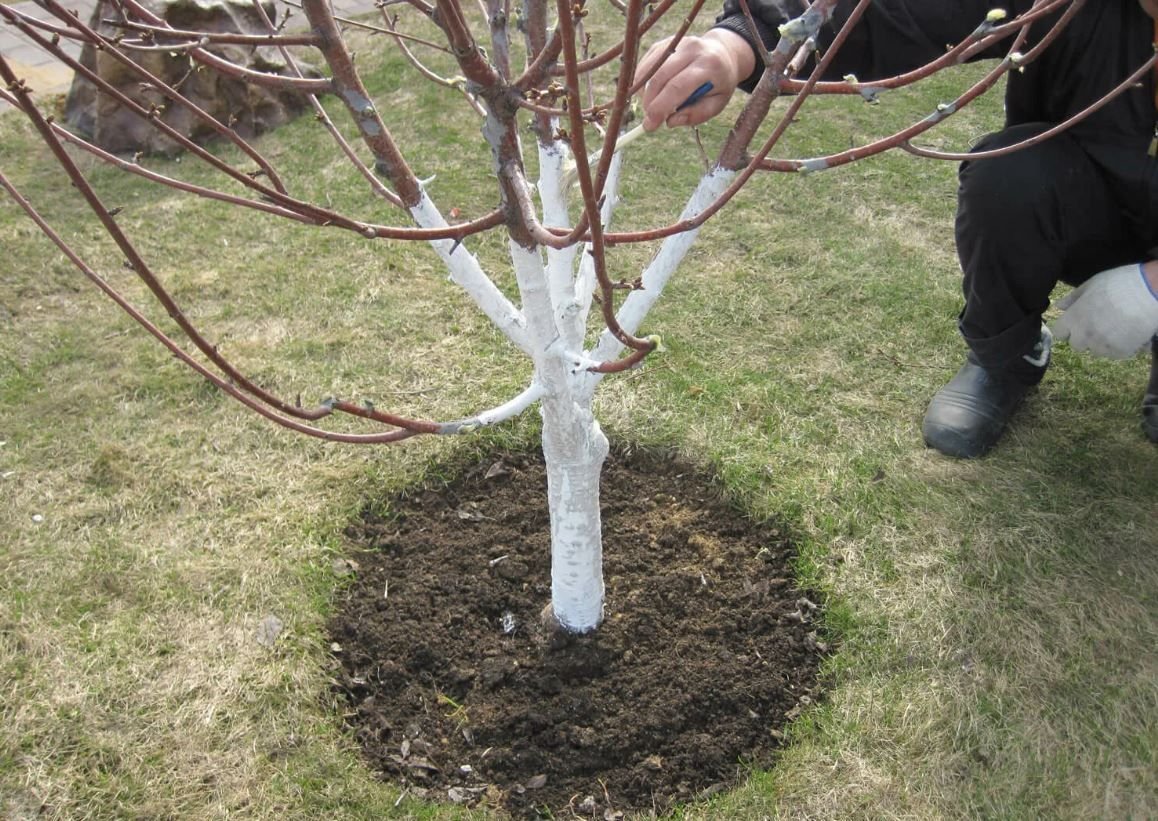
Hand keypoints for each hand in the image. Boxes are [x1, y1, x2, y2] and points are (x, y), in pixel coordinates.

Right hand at [635, 30, 754, 131]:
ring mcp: (676, 43)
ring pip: (649, 70)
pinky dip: (642, 82)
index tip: (650, 125)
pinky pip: (646, 64)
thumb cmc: (719, 84)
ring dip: (644, 92)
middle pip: (660, 77)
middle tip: (648, 120)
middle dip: (649, 102)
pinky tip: (651, 92)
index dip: (660, 107)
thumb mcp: (717, 104)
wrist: (723, 54)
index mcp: (709, 65)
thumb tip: (670, 121)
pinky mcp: (664, 43)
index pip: (678, 86)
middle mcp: (692, 49)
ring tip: (652, 105)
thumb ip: (696, 114)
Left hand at [1051, 262, 1157, 358]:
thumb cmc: (1119, 283)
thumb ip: (1073, 298)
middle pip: (1076, 345)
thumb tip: (1059, 307)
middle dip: (1084, 337)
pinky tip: (1127, 333)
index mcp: (1074, 319)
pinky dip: (1119, 347)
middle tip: (1099, 324)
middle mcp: (1084, 335)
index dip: (1067, 329)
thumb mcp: (1092, 284)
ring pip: (1096, 351)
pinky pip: (1114, 354)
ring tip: (1116, 328)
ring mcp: (1102, 345)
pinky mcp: (1121, 351)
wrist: (1150, 291)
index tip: (1076, 324)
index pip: (1060, 333)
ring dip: (1102, 343)